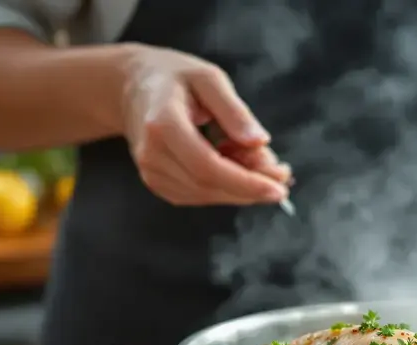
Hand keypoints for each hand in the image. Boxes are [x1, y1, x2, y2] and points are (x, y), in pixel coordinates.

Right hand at [120, 46, 291, 205]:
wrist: (133, 88)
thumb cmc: (175, 78)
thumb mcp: (209, 79)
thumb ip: (235, 110)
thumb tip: (260, 142)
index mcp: (163, 125)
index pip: (207, 166)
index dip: (245, 183)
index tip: (279, 187)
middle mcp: (152, 155)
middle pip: (209, 185)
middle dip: (252, 186)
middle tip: (283, 174)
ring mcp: (152, 173)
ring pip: (208, 194)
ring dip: (242, 187)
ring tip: (261, 161)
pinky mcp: (159, 184)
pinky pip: (201, 194)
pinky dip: (227, 186)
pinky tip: (238, 165)